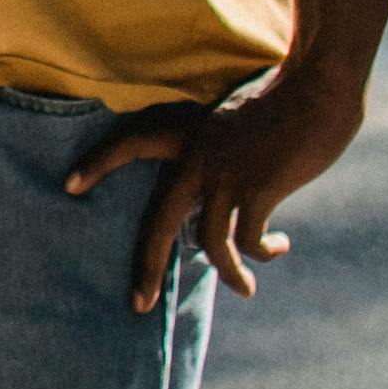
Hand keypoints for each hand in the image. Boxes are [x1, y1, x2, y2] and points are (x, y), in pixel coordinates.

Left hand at [62, 60, 366, 309]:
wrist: (318, 84)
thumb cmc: (288, 93)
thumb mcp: (239, 117)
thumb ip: (225, 149)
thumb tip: (230, 187)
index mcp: (190, 131)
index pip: (131, 143)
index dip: (99, 163)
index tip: (69, 186)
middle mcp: (199, 154)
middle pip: (160, 221)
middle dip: (148, 267)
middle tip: (140, 304)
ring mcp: (226, 173)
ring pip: (210, 244)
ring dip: (231, 274)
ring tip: (247, 289)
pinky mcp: (258, 189)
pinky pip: (248, 241)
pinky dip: (261, 254)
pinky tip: (277, 248)